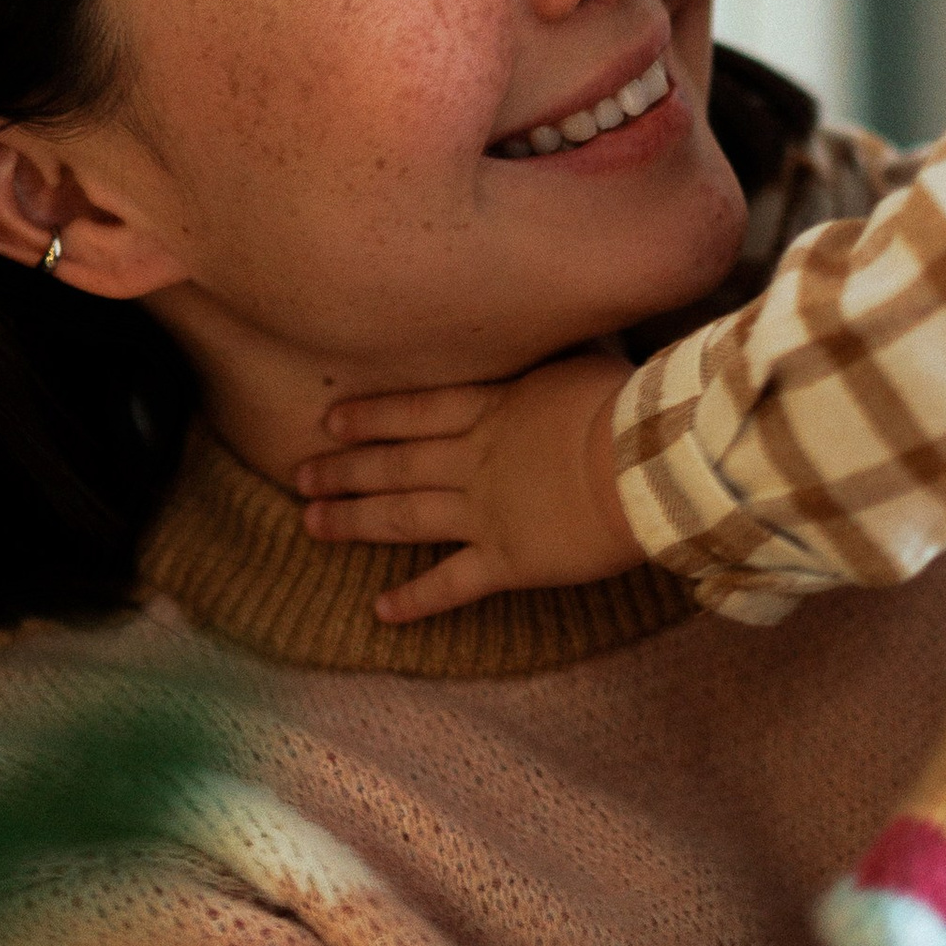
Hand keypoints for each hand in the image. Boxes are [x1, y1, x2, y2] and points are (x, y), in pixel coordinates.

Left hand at [296, 348, 632, 624]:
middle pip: (394, 464)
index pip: (417, 411)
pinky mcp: (508, 561)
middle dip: (344, 470)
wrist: (645, 463)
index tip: (332, 421)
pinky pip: (451, 584)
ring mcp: (485, 512)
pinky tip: (380, 611)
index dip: (372, 417)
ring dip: (354, 522)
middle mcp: (474, 460)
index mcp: (495, 409)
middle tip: (300, 477)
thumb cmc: (632, 405)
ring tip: (312, 525)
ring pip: (403, 517)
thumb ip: (559, 358)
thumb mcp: (587, 359)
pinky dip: (415, 600)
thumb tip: (563, 334)